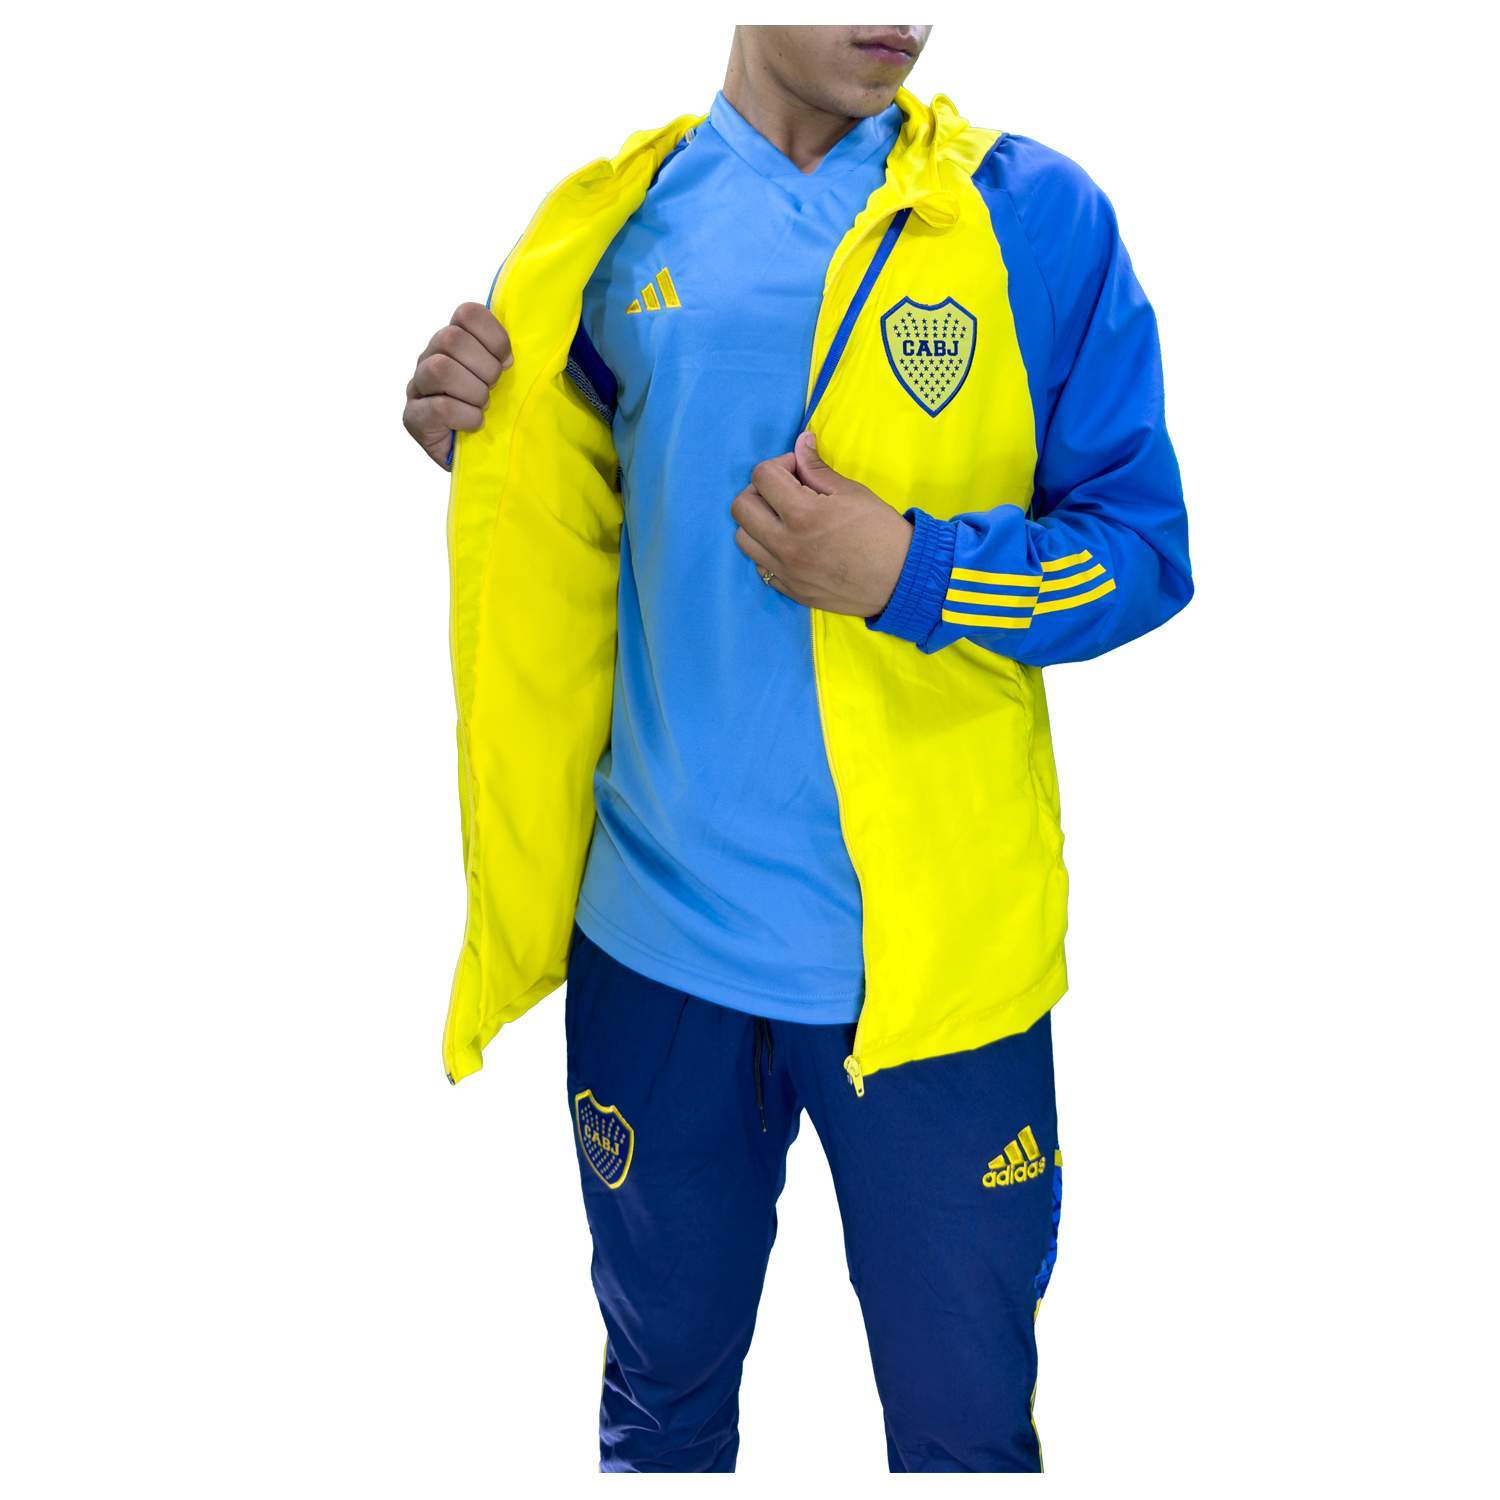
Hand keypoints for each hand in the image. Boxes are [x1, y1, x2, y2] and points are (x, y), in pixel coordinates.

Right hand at [403, 303, 512, 467]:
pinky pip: (440, 407)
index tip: (508, 363)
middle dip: (485, 367)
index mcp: (453, 340)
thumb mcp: (510, 379)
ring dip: (473, 391)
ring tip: (483, 406)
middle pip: (451, 338)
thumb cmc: (497, 413)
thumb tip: (534, 344)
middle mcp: (430, 357)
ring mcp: (417, 386)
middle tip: (494, 388)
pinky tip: (475, 424)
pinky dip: (466, 416)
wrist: (482, 458)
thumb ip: (512, 355)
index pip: (466, 313)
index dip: (494, 336)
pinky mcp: (413, 417)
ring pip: (440, 369)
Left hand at [730, 432, 912, 616]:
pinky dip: (767, 550)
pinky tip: (791, 545)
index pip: (761, 476)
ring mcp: (785, 571)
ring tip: (784, 519)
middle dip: (760, 491)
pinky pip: (759, 566)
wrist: (902, 580)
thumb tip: (801, 442)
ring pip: (743, 538)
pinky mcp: (790, 590)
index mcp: (803, 514)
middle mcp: (786, 544)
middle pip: (741, 507)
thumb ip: (817, 469)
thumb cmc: (882, 532)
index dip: (780, 464)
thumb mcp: (852, 493)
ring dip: (758, 521)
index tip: (799, 471)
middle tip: (786, 492)